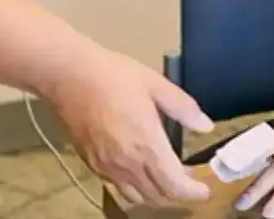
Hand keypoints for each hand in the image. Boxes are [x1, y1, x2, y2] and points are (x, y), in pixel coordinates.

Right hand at [47, 48, 214, 206]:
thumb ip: (183, 108)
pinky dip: (135, 187)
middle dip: (178, 193)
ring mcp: (107, 167)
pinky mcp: (92, 164)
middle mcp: (127, 165)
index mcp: (147, 146)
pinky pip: (118, 187)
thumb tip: (205, 125)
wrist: (68, 76)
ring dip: (157, 193)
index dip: (193, 192)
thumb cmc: (113, 76)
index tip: (204, 189)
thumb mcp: (156, 85)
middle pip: (158, 196)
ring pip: (138, 197)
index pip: (174, 186)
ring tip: (166, 176)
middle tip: (189, 179)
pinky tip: (139, 169)